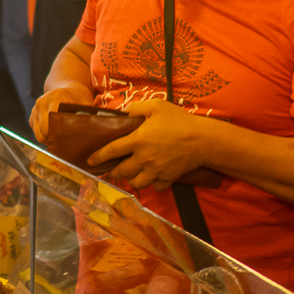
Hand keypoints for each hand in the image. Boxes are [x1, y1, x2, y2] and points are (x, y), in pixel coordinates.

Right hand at [31, 82, 92, 141]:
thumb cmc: (78, 98)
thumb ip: (87, 115)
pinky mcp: (32, 117)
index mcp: (54, 98)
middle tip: (66, 144)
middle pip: (43, 129)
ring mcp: (35, 110)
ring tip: (61, 142)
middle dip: (54, 139)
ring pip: (38, 134)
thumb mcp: (86, 103)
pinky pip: (36, 132)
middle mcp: (41, 103)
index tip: (70, 139)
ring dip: (48, 140)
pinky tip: (55, 136)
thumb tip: (90, 130)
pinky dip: (44, 137)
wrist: (67, 90)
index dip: (60, 132)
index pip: (52, 120)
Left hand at [90, 99, 211, 188]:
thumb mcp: (156, 106)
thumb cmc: (178, 120)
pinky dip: (152, 183)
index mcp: (137, 140)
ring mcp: (155, 171)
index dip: (98, 157)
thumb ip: (136, 109)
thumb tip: (123, 114)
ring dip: (131, 179)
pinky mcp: (168, 179)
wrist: (203, 139)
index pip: (110, 151)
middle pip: (121, 171)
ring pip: (136, 183)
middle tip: (112, 168)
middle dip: (114, 171)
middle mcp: (143, 159)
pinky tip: (153, 176)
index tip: (90, 162)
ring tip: (132, 173)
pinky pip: (155, 187)